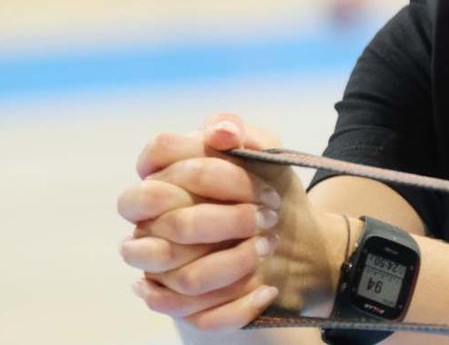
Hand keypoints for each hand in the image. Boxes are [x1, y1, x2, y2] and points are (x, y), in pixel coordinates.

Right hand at [120, 115, 348, 329]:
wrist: (298, 242)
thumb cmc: (269, 189)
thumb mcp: (265, 152)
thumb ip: (240, 131)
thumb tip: (221, 133)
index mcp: (163, 176)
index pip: (155, 158)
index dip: (207, 168)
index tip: (254, 178)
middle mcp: (151, 223)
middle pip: (171, 224)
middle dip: (227, 221)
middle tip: (267, 218)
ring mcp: (160, 269)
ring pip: (184, 277)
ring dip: (235, 263)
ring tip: (269, 247)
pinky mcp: (181, 306)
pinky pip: (197, 316)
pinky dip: (237, 304)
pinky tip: (266, 287)